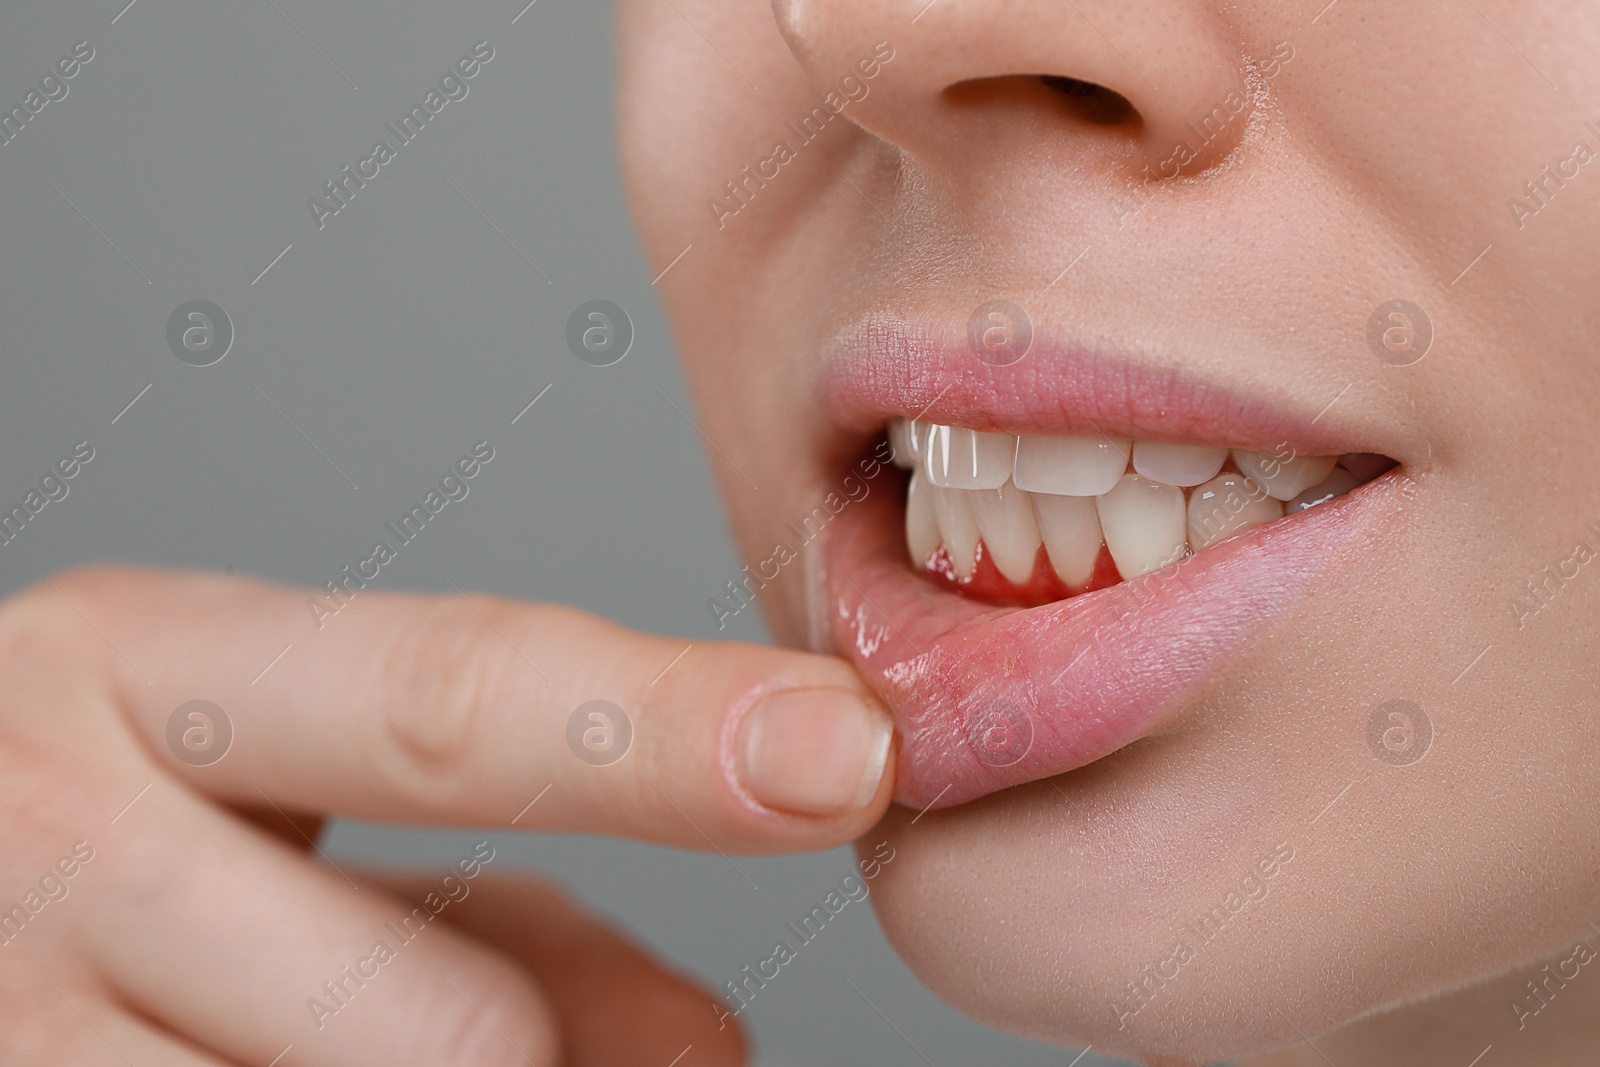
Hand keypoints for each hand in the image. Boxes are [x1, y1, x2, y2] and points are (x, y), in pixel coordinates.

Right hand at [0, 565, 894, 1065]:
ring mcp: (0, 1022)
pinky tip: (249, 1062)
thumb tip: (714, 1049)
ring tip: (293, 1029)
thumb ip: (500, 905)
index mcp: (157, 665)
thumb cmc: (86, 835)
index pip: (452, 699)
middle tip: (444, 1024)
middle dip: (518, 1062)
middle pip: (463, 1029)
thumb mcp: (264, 790)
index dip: (664, 733)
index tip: (844, 751)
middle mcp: (59, 825)